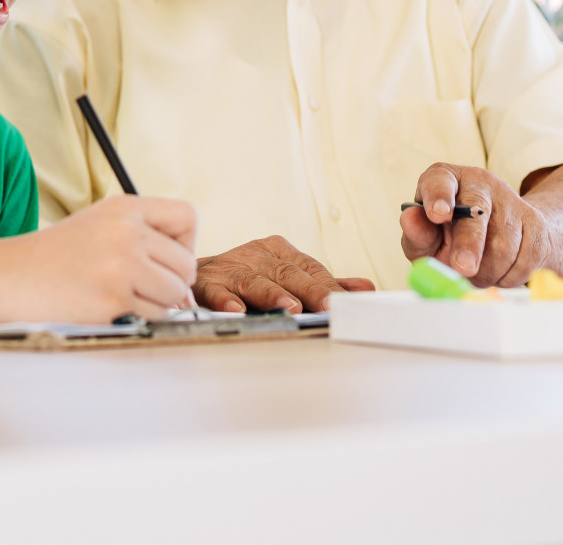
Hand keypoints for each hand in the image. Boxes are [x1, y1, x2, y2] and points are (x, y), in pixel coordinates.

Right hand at [0, 196, 198, 323]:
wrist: (4, 277)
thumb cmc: (51, 257)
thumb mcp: (97, 225)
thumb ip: (141, 236)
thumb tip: (187, 277)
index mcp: (124, 207)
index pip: (187, 217)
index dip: (185, 243)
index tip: (163, 259)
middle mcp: (126, 231)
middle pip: (186, 264)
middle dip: (172, 283)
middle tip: (141, 289)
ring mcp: (120, 265)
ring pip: (175, 295)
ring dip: (156, 305)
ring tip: (120, 298)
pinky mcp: (113, 299)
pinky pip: (154, 317)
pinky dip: (138, 320)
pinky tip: (108, 309)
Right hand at [193, 235, 375, 314]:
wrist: (196, 276)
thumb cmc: (247, 279)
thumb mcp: (286, 276)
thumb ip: (324, 284)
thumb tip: (366, 290)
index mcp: (278, 251)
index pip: (309, 268)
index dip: (328, 286)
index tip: (347, 305)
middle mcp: (256, 255)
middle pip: (287, 273)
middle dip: (310, 291)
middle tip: (328, 307)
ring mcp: (230, 267)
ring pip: (255, 280)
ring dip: (272, 294)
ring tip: (290, 309)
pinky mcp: (206, 283)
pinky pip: (216, 291)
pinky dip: (226, 300)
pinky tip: (237, 311)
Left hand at [401, 163, 552, 286]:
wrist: (500, 238)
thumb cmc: (449, 236)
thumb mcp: (427, 237)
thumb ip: (417, 233)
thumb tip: (409, 220)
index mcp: (445, 179)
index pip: (440, 181)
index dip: (439, 197)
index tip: (437, 214)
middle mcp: (480, 183)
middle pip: (477, 214)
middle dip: (469, 244)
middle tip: (462, 268)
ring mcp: (511, 200)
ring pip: (502, 245)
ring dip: (484, 273)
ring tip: (473, 273)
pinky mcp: (535, 223)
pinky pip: (523, 261)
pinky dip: (505, 277)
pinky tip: (496, 271)